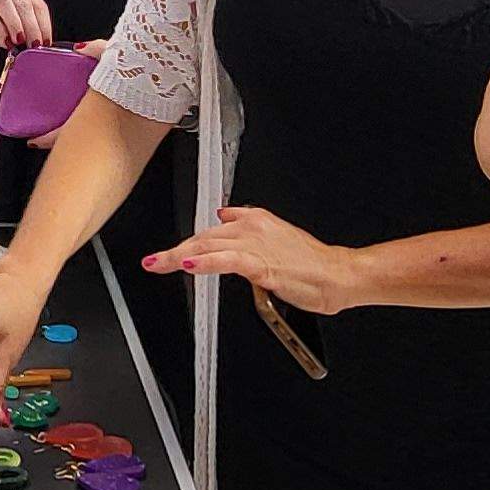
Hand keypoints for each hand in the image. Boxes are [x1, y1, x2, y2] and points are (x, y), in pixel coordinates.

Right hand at [0, 0, 55, 52]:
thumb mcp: (18, 28)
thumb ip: (30, 32)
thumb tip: (41, 46)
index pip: (37, 4)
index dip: (44, 24)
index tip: (46, 42)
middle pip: (23, 3)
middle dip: (32, 26)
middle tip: (34, 44)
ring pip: (5, 3)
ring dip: (15, 24)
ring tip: (20, 41)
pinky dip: (0, 30)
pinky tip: (6, 42)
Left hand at [145, 205, 362, 314]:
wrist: (337, 274)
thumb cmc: (311, 263)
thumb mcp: (276, 235)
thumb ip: (248, 227)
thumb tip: (225, 216)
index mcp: (255, 219)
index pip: (211, 230)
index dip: (188, 242)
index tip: (169, 252)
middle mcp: (252, 227)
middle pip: (203, 238)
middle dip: (175, 250)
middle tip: (152, 262)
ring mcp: (255, 244)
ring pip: (208, 246)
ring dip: (178, 255)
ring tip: (157, 263)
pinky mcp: (261, 263)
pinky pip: (226, 260)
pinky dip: (205, 262)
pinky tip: (188, 266)